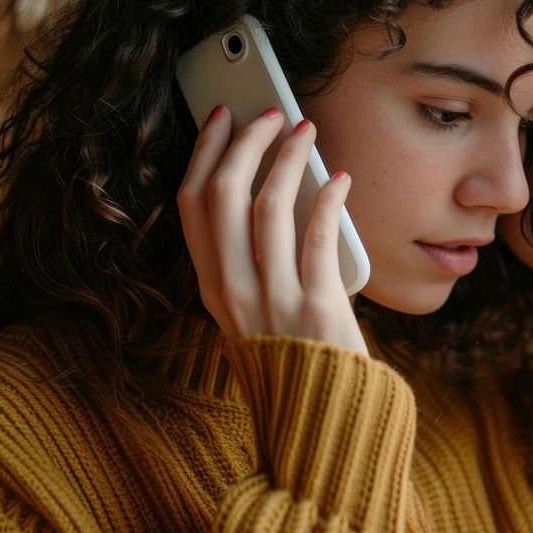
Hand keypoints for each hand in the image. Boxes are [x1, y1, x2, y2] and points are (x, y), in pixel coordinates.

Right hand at [177, 105, 367, 355]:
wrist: (321, 418)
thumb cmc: (292, 355)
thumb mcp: (251, 310)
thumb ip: (252, 260)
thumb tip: (277, 189)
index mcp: (212, 285)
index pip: (192, 205)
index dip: (204, 154)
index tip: (221, 120)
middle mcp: (232, 289)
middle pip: (222, 195)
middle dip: (246, 143)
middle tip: (270, 114)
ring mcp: (272, 299)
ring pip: (268, 207)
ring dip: (288, 160)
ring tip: (307, 133)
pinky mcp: (317, 307)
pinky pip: (318, 238)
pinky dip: (329, 200)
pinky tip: (340, 179)